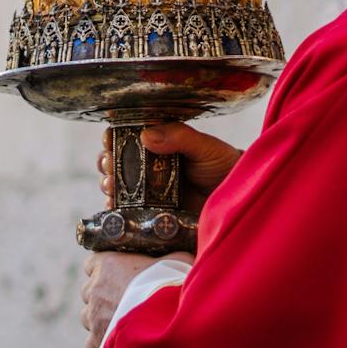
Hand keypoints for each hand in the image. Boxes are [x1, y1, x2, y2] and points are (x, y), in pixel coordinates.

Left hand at [80, 250, 191, 347]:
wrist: (164, 321)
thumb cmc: (168, 286)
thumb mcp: (175, 261)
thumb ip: (175, 256)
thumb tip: (187, 253)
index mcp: (107, 265)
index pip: (91, 264)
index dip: (104, 270)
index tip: (116, 275)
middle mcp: (95, 289)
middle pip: (89, 291)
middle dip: (101, 296)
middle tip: (123, 300)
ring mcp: (93, 316)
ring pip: (88, 316)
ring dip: (100, 319)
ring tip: (122, 323)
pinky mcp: (97, 340)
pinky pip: (91, 342)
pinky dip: (102, 343)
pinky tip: (118, 342)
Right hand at [99, 123, 242, 212]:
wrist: (239, 196)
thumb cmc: (223, 165)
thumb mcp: (205, 146)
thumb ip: (179, 137)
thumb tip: (145, 135)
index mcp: (161, 142)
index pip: (129, 135)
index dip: (114, 136)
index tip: (108, 139)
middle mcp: (151, 164)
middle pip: (118, 160)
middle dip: (107, 161)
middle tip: (108, 164)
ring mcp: (151, 189)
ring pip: (118, 184)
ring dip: (108, 184)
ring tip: (111, 185)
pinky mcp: (153, 212)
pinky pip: (129, 210)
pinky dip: (117, 208)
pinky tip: (113, 206)